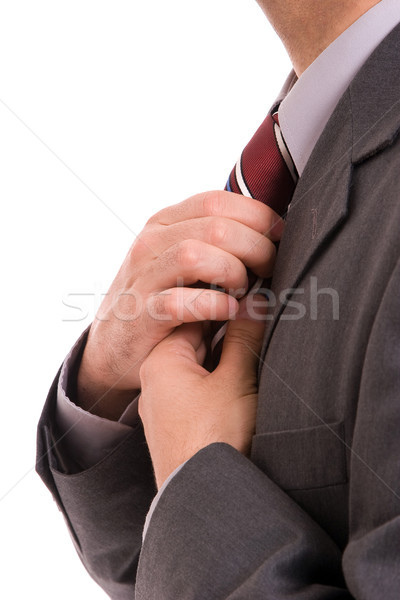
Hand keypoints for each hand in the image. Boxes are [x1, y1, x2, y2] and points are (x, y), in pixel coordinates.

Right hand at [77, 191, 282, 418]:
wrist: (113, 344)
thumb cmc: (161, 299)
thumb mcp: (182, 260)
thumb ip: (216, 242)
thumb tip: (272, 234)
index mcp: (165, 223)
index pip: (217, 201)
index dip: (258, 216)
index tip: (279, 237)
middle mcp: (151, 243)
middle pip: (215, 226)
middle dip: (255, 247)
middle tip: (268, 269)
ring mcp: (143, 278)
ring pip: (195, 254)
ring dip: (232, 272)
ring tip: (242, 290)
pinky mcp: (142, 315)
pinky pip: (181, 302)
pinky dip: (214, 305)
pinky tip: (228, 311)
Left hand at [138, 294, 267, 488]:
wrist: (205, 502)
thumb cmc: (217, 438)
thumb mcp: (237, 379)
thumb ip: (245, 335)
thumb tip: (254, 299)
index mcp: (161, 362)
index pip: (194, 316)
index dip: (225, 305)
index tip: (252, 297)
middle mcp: (155, 383)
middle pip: (196, 343)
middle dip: (228, 334)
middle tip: (262, 324)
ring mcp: (164, 409)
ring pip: (199, 369)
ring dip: (227, 360)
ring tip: (259, 354)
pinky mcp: (176, 430)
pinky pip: (197, 394)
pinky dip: (219, 384)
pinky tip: (243, 387)